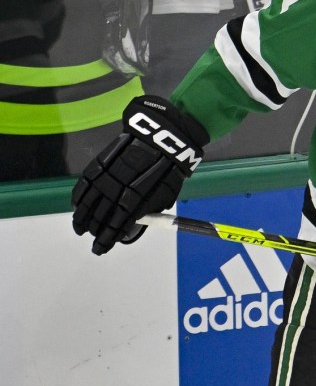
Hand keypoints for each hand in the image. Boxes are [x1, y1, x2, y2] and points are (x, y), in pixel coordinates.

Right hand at [72, 96, 207, 255]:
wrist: (164, 138)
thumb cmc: (170, 169)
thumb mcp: (165, 195)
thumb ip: (148, 210)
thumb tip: (135, 223)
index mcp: (137, 201)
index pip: (118, 226)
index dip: (108, 238)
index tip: (102, 247)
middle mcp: (118, 191)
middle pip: (102, 216)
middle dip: (96, 230)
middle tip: (93, 239)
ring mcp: (107, 177)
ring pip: (89, 201)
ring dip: (82, 217)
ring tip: (80, 229)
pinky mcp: (100, 163)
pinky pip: (85, 183)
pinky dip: (79, 196)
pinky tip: (76, 206)